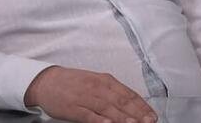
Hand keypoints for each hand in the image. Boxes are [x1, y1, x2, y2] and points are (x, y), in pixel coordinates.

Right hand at [24, 66, 157, 122]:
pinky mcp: (73, 108)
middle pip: (121, 101)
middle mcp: (98, 87)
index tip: (153, 115)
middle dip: (137, 113)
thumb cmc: (75, 83)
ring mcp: (85, 97)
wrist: (47, 81)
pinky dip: (99, 119)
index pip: (129, 94)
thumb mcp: (96, 82)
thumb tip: (132, 105)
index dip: (142, 106)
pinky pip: (88, 115)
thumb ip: (113, 92)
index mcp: (106, 80)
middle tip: (149, 122)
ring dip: (122, 117)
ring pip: (108, 108)